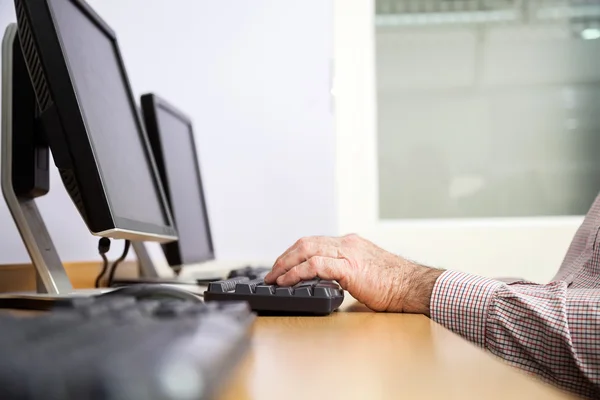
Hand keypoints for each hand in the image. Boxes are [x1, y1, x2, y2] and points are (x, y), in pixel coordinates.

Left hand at [264, 234, 443, 314]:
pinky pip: (315, 265)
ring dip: (286, 264)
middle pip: (306, 243)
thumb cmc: (394, 285)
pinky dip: (296, 272)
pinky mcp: (349, 267)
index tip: (283, 266)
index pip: (314, 242)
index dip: (295, 253)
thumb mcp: (366, 272)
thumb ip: (347, 271)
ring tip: (274, 278)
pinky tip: (287, 281)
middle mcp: (347, 244)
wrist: (412, 286)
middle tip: (272, 273)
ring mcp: (348, 253)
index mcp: (351, 244)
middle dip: (285, 257)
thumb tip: (328, 281)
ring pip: (306, 250)